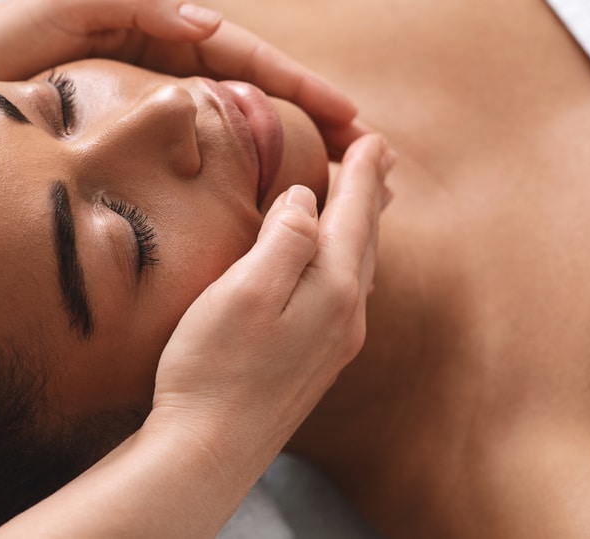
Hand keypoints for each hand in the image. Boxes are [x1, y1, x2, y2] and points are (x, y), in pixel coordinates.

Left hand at [0, 0, 364, 155]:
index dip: (304, 89)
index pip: (252, 59)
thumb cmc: (13, 31)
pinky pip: (210, 144)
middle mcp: (175, 62)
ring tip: (340, 175)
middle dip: (318, 120)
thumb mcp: (74, 3)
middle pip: (263, 92)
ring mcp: (163, 95)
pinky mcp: (143, 126)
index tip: (350, 117)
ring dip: (295, 146)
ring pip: (245, 121)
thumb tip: (210, 24)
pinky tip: (269, 190)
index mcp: (169, 31)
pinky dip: (248, 162)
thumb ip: (140, 6)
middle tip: (368, 154)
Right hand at [149, 133, 393, 455]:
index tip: (373, 137)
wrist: (209, 452)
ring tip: (369, 200)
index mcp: (333, 288)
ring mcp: (336, 342)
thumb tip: (308, 197)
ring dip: (364, 225)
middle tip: (380, 155)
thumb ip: (284, 238)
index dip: (362, 171)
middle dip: (371, 192)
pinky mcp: (318, 362)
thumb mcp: (243, 292)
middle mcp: (347, 314)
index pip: (354, 213)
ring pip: (359, 266)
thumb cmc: (214, 368)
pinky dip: (349, 259)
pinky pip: (347, 292)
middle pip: (365, 237)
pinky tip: (341, 266)